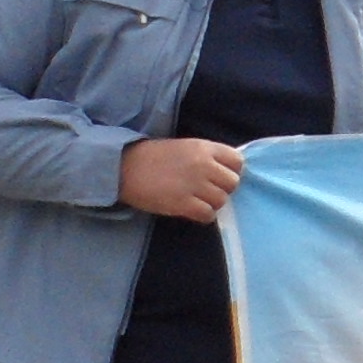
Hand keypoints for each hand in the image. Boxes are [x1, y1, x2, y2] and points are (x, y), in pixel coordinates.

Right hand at [116, 137, 243, 220]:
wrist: (126, 167)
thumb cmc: (155, 157)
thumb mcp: (186, 147)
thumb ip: (207, 156)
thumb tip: (226, 171)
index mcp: (205, 148)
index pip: (237, 161)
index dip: (231, 171)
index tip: (220, 176)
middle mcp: (204, 165)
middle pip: (232, 183)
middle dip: (223, 188)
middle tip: (207, 190)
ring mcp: (194, 184)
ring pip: (222, 200)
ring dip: (212, 203)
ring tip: (198, 200)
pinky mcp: (183, 203)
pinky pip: (208, 214)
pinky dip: (204, 215)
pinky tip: (192, 210)